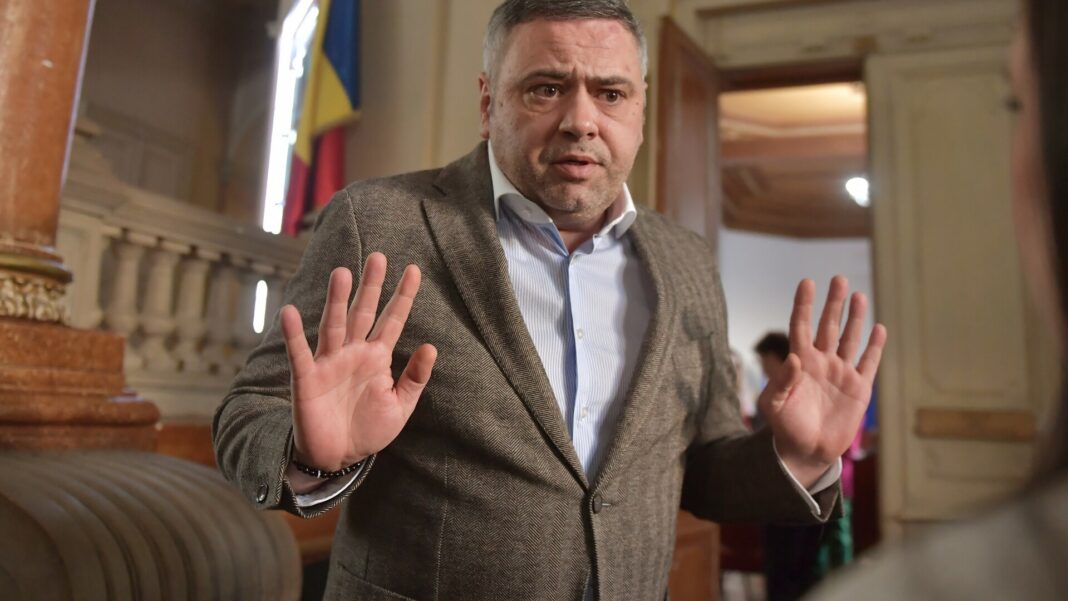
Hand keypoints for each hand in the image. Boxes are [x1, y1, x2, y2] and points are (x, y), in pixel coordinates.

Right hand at [280, 253, 437, 475]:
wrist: (338, 458)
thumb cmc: (368, 430)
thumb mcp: (400, 406)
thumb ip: (415, 378)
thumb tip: (431, 346)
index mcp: (377, 357)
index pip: (392, 320)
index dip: (403, 297)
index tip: (414, 270)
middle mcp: (353, 352)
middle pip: (363, 313)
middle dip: (371, 286)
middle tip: (379, 257)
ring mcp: (329, 363)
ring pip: (334, 325)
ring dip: (337, 300)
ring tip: (342, 273)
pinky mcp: (307, 379)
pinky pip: (300, 353)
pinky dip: (293, 334)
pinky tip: (289, 311)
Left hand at [758, 276, 885, 487]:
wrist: (806, 451)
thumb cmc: (785, 427)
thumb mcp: (775, 405)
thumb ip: (782, 381)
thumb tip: (793, 357)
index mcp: (800, 362)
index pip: (801, 326)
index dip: (804, 304)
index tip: (807, 282)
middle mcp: (821, 362)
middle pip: (828, 326)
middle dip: (834, 303)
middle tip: (839, 278)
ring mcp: (841, 373)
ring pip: (850, 339)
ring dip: (855, 318)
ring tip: (859, 295)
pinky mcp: (859, 388)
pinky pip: (868, 362)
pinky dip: (874, 346)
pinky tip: (879, 328)